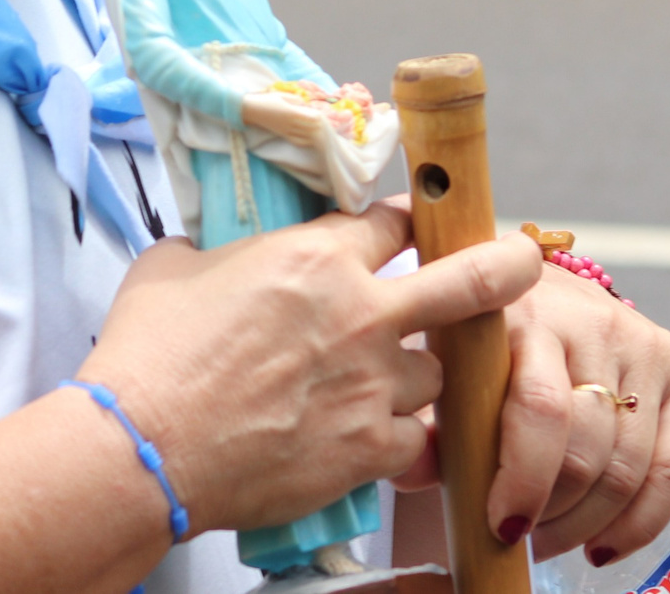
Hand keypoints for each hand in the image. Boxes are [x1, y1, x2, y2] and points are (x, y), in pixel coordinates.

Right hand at [78, 202, 539, 535]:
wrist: (143, 448)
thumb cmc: (147, 358)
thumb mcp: (173, 267)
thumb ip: (216, 252)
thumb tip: (215, 255)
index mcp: (316, 256)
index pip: (395, 220)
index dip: (410, 220)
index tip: (416, 224)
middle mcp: (361, 314)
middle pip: (471, 280)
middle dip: (509, 265)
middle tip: (526, 260)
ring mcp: (373, 385)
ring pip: (437, 375)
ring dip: (417, 378)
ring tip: (383, 386)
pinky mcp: (369, 450)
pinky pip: (415, 442)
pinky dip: (401, 442)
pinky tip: (375, 440)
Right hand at [238, 91, 329, 143]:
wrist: (251, 110)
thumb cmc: (266, 100)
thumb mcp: (282, 95)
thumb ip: (296, 99)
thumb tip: (306, 103)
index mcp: (292, 112)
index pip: (313, 118)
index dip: (321, 117)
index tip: (325, 114)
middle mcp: (291, 124)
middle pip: (312, 129)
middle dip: (321, 126)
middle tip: (326, 123)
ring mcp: (288, 131)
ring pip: (307, 136)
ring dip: (315, 134)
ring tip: (320, 130)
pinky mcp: (284, 135)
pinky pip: (299, 141)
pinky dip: (307, 140)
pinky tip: (310, 137)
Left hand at [396, 257, 669, 565]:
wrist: (523, 279)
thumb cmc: (477, 337)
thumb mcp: (444, 362)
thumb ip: (429, 419)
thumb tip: (411, 470)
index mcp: (521, 312)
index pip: (542, 409)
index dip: (526, 480)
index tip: (501, 526)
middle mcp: (592, 320)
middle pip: (589, 448)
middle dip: (552, 512)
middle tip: (519, 537)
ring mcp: (641, 340)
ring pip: (630, 465)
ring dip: (587, 523)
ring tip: (549, 538)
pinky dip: (641, 520)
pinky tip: (603, 543)